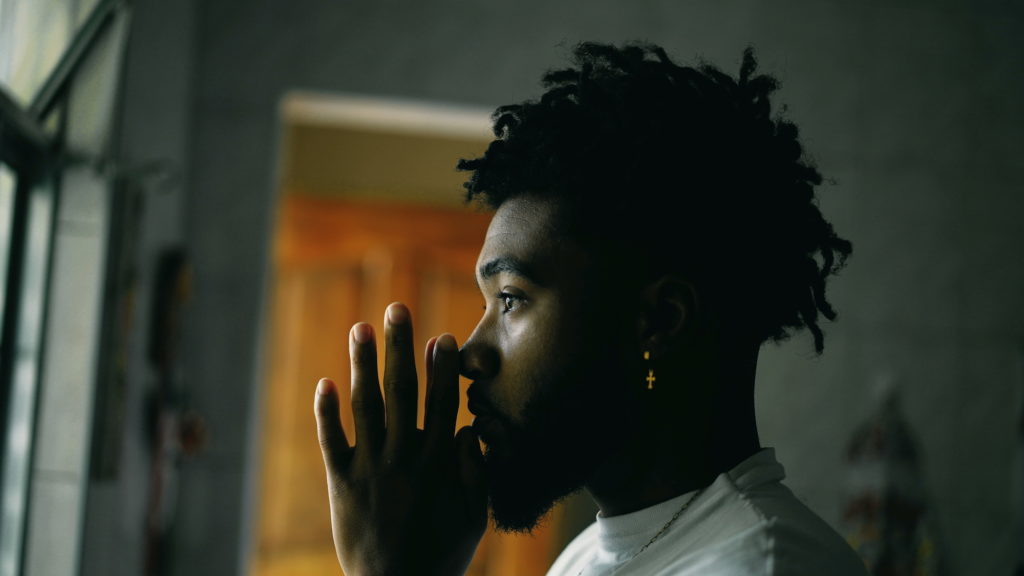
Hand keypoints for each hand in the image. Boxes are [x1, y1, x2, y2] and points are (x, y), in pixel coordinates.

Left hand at [314, 302, 487, 575]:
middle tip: (397, 308)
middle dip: (400, 347)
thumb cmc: (440, 555)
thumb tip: (471, 429)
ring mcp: (370, 469)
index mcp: (438, 464)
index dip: (442, 368)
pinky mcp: (342, 484)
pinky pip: (332, 442)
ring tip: (360, 327)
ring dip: (363, 364)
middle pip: (402, 392)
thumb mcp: (474, 519)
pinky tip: (326, 382)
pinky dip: (328, 413)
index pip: (441, 404)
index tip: (441, 336)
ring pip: (366, 407)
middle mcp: (403, 459)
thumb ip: (476, 473)